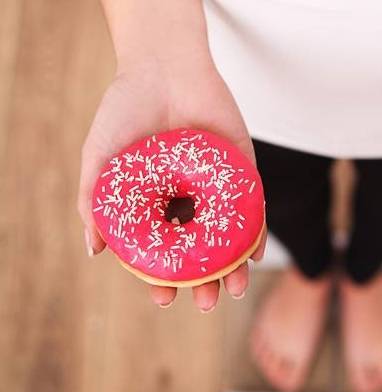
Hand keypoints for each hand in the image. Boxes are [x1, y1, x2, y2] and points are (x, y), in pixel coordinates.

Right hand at [77, 56, 265, 310]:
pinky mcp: (243, 171)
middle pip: (200, 251)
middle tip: (206, 303)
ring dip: (233, 267)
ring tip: (231, 290)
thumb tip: (94, 251)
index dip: (163, 278)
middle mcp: (188, 201)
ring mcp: (217, 188)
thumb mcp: (100, 159)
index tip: (162, 299)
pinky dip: (255, 233)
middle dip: (204, 282)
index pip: (163, 251)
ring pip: (229, 237)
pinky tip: (253, 256)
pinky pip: (253, 208)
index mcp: (157, 204)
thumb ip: (94, 202)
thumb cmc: (125, 111)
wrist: (163, 67)